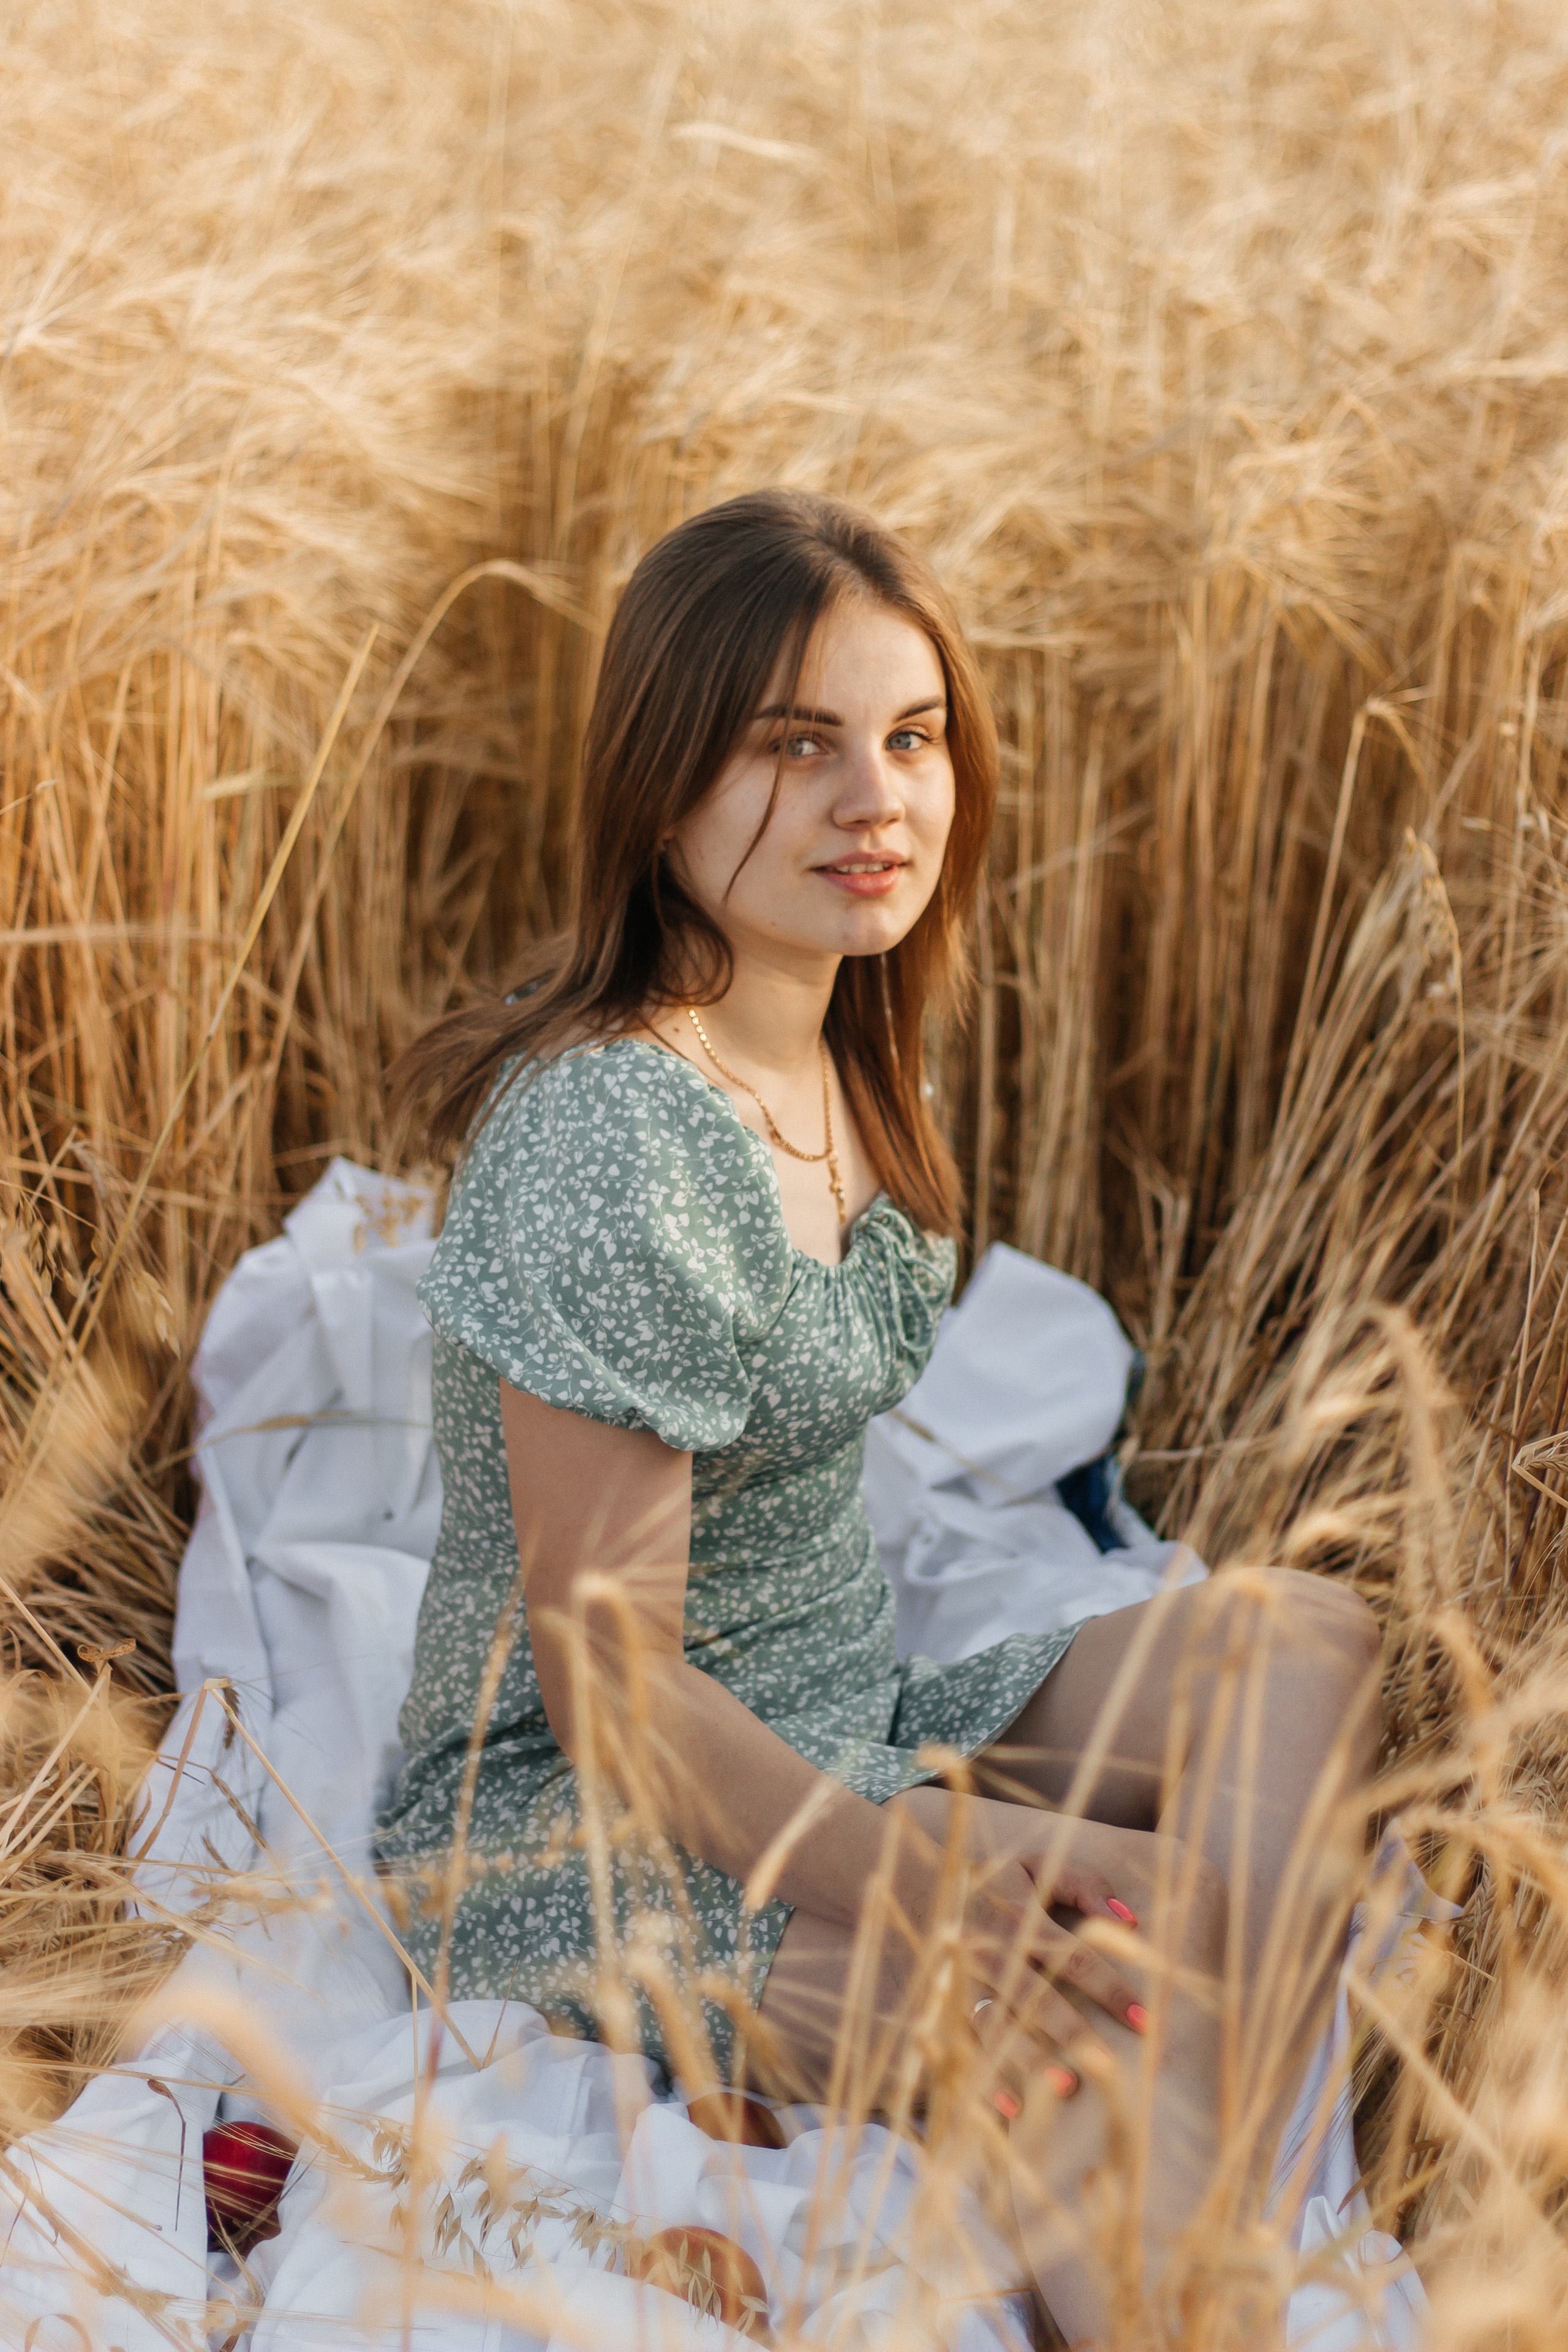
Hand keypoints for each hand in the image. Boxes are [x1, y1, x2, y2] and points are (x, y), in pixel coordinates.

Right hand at [959, 1849, 1145, 2099]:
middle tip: (1108, 2067)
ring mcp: (962, 1980)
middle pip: (1033, 1993)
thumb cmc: (1001, 1882)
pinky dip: (984, 2078)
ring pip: (994, 2023)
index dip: (1108, 1985)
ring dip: (1028, 2057)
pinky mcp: (944, 2005)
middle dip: (1071, 2031)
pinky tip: (1014, 2110)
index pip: (1070, 1953)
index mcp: (1016, 1913)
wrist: (920, 1885)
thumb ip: (1085, 1885)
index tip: (1145, 2020)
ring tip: (1066, 2088)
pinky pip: (962, 2045)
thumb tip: (1130, 1921)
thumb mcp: (1039, 1866)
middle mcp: (988, 1948)